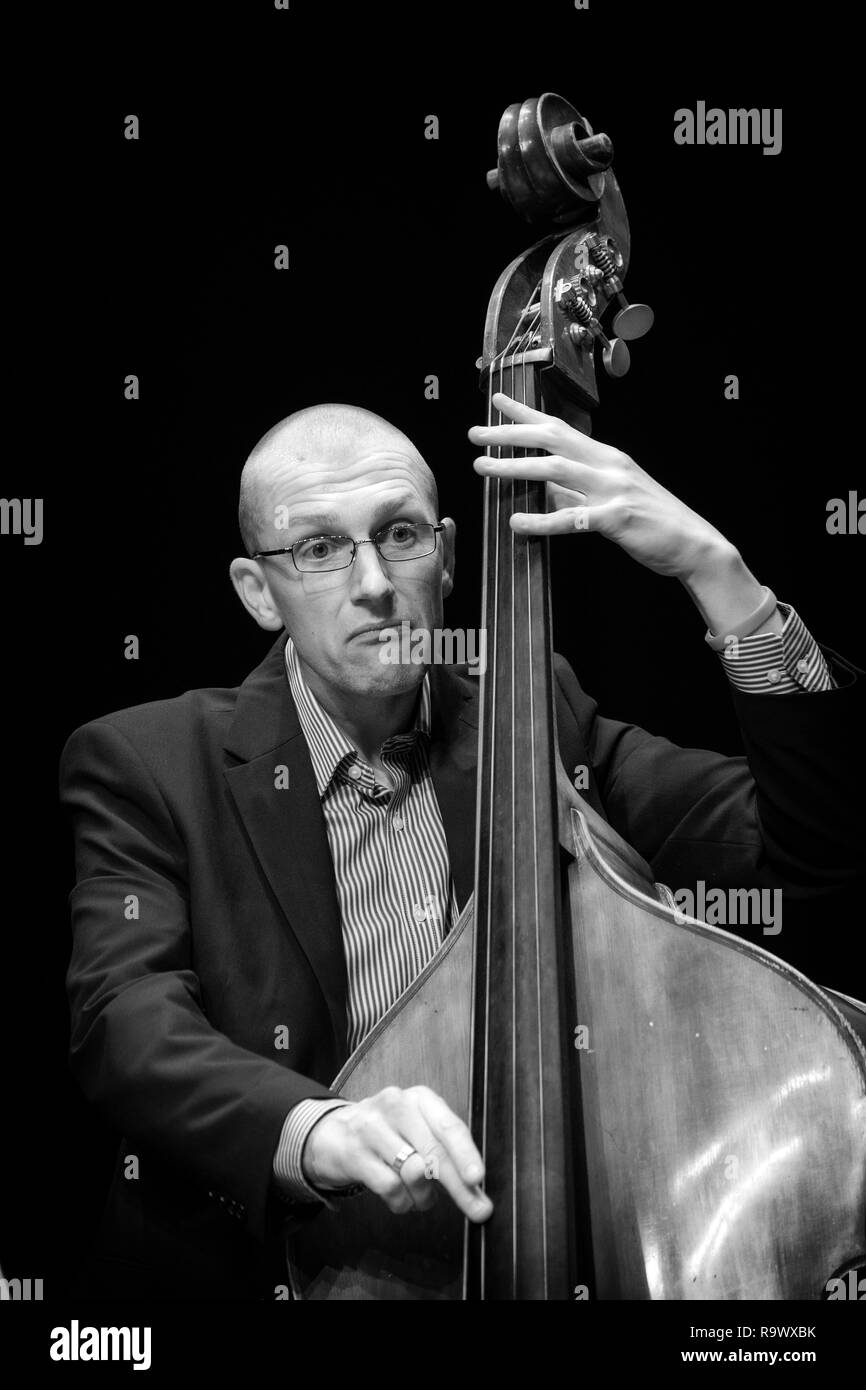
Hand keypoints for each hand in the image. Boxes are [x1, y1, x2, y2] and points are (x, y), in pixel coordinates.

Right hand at [302, 1084, 492, 1221]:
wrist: (333, 1133)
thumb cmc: (389, 1133)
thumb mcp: (418, 1129)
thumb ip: (446, 1153)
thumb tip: (477, 1190)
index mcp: (420, 1098)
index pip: (448, 1126)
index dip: (465, 1153)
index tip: (478, 1178)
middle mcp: (396, 1106)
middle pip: (434, 1152)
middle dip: (459, 1186)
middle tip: (478, 1210)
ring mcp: (372, 1128)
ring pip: (413, 1172)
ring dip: (424, 1196)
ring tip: (423, 1198)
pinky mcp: (354, 1153)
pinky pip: (390, 1187)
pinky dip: (402, 1202)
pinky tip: (401, 1199)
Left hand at [468, 391, 731, 580]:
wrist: (694, 543)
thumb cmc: (653, 521)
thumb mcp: (613, 496)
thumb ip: (579, 490)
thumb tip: (548, 488)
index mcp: (607, 457)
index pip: (559, 427)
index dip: (526, 414)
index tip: (496, 402)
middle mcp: (608, 465)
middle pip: (551, 439)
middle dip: (510, 433)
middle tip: (475, 432)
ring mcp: (612, 490)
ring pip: (555, 470)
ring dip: (514, 467)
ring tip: (482, 467)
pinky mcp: (615, 518)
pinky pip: (570, 519)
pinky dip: (540, 521)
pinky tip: (516, 523)